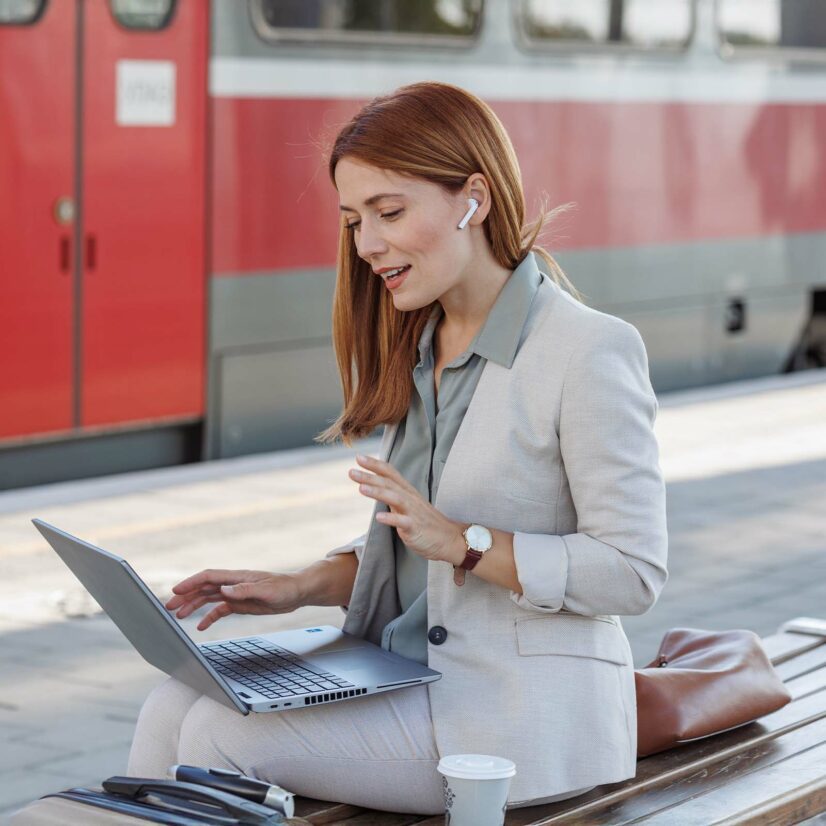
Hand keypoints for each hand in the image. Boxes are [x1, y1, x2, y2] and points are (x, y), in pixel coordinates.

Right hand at [165, 569, 303, 630]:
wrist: (298, 592)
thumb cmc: (285, 587)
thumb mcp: (266, 590)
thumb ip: (244, 590)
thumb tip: (223, 590)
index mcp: (237, 577)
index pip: (209, 577)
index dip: (191, 583)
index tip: (176, 591)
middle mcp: (233, 584)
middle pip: (204, 588)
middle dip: (186, 596)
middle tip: (169, 607)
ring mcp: (236, 594)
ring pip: (209, 598)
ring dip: (193, 606)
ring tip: (178, 616)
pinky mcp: (241, 604)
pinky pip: (220, 610)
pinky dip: (209, 617)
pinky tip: (201, 626)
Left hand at [349, 453, 464, 563]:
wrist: (450, 539)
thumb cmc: (426, 522)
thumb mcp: (408, 504)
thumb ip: (394, 495)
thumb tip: (375, 487)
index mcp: (407, 492)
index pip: (390, 473)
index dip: (375, 465)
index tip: (359, 457)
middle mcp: (410, 499)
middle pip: (389, 484)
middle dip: (370, 477)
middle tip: (351, 472)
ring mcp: (414, 513)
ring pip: (395, 499)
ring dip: (378, 493)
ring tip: (361, 488)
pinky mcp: (416, 528)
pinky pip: (403, 522)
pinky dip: (391, 519)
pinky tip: (379, 517)